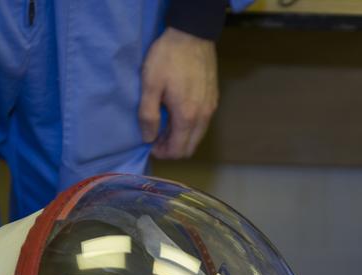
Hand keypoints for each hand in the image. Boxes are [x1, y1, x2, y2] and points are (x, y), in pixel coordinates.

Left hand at [139, 27, 217, 159]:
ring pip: (197, 136)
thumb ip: (148, 115)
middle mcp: (203, 117)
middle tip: (156, 137)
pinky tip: (178, 113)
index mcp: (186, 116)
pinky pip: (202, 124)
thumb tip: (148, 138)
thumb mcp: (150, 84)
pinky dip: (190, 127)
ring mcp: (211, 108)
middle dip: (172, 148)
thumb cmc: (168, 58)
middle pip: (190, 148)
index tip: (149, 143)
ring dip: (182, 138)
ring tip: (165, 125)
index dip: (162, 153)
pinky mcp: (214, 99)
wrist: (192, 35)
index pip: (178, 150)